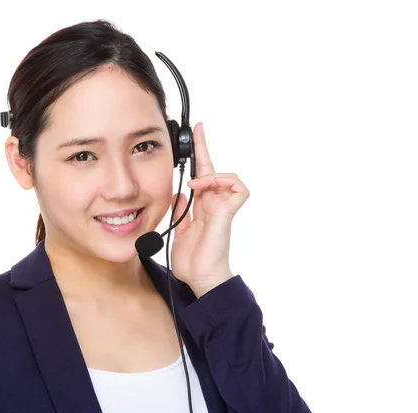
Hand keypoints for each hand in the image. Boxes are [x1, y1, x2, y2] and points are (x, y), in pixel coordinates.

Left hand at [169, 122, 249, 297]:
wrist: (200, 278)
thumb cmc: (191, 260)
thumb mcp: (179, 231)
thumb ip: (180, 211)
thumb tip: (179, 193)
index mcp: (201, 208)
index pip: (199, 177)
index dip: (197, 157)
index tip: (193, 137)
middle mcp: (213, 204)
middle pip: (212, 169)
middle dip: (204, 148)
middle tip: (197, 129)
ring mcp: (222, 208)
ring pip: (227, 176)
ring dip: (210, 173)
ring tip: (194, 183)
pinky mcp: (228, 213)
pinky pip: (239, 189)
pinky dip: (224, 182)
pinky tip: (203, 188)